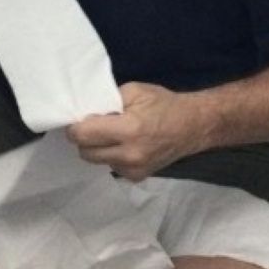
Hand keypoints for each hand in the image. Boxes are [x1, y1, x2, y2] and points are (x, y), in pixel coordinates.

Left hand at [66, 82, 203, 180]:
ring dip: (97, 147)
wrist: (193, 126)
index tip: (77, 120)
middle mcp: (129, 154)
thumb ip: (107, 101)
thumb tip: (85, 111)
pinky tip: (126, 145)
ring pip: (96, 161)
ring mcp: (133, 169)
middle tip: (94, 125)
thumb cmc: (164, 104)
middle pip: (85, 152)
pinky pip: (111, 166)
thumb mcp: (134, 91)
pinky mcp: (137, 177)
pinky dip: (112, 155)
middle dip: (84, 138)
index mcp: (128, 129)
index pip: (83, 135)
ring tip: (113, 134)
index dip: (75, 127)